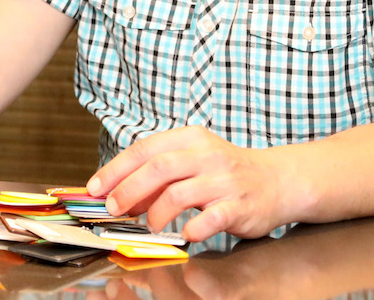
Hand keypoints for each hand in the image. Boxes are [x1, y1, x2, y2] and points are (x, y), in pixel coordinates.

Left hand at [86, 126, 287, 242]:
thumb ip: (159, 175)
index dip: (116, 170)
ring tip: (151, 225)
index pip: (144, 149)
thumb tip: (119, 194)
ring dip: (156, 213)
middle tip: (112, 208)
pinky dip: (192, 228)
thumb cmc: (225, 172)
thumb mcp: (192, 161)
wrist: (277, 180)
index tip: (95, 188)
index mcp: (189, 138)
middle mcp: (206, 155)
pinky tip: (184, 235)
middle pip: (158, 168)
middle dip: (128, 190)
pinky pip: (210, 218)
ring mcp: (224, 180)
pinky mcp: (239, 205)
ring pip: (179, 193)